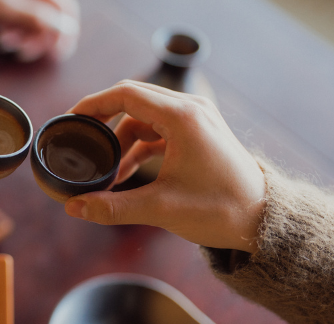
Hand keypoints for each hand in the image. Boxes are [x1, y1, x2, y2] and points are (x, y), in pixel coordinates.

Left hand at [0, 0, 79, 61]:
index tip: (57, 53)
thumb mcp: (6, 9)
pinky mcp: (10, 2)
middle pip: (50, 16)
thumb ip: (38, 19)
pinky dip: (12, 28)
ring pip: (33, 19)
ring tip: (2, 40)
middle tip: (20, 51)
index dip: (65, 32)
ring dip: (21, 35)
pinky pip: (20, 17)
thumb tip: (67, 30)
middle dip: (36, 37)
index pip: (67, 9)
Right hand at [63, 80, 266, 252]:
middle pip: (133, 99)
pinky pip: (159, 129)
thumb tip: (73, 208)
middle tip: (78, 139)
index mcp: (183, 118)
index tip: (70, 120)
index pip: (125, 94)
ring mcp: (197, 119)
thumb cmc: (220, 210)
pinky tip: (125, 173)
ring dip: (122, 139)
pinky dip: (139, 145)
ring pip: (145, 116)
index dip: (93, 104)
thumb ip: (112, 207)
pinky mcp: (199, 132)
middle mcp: (191, 109)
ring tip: (105, 172)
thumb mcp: (160, 209)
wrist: (263, 219)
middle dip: (103, 119)